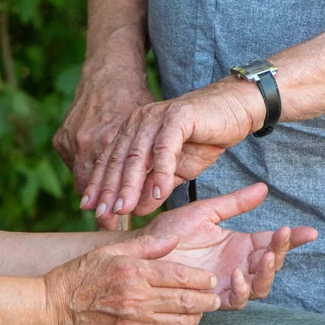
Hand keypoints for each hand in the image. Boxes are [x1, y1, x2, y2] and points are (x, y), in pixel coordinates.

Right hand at [43, 234, 220, 324]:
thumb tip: (173, 239)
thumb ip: (145, 245)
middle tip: (214, 296)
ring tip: (200, 311)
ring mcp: (133, 323)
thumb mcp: (110, 251)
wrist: (53, 308)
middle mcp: (137, 299)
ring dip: (195, 318)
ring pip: (179, 324)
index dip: (202, 278)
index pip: (181, 276)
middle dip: (207, 299)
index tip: (210, 278)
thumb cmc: (80, 274)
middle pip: (186, 301)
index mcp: (134, 272)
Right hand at [54, 64, 154, 228]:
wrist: (107, 73)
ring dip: (92, 192)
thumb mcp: (146, 125)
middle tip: (107, 223)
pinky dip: (85, 173)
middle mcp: (87, 141)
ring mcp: (72, 140)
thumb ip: (150, 158)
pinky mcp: (61, 138)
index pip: (112, 182)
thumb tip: (155, 195)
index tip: (119, 223)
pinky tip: (93, 182)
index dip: (115, 204)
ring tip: (100, 211)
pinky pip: (72, 166)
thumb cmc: (135, 100)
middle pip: (92, 186)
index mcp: (111, 137)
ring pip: (81, 179)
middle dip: (101, 206)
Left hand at [80, 79, 262, 218]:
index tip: (88, 207)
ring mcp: (157, 117)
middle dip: (109, 189)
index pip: (110, 160)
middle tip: (101, 214)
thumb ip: (154, 187)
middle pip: (119, 159)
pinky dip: (161, 172)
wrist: (235, 110)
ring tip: (125, 209)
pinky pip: (165, 148)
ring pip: (138, 155)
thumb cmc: (203, 139)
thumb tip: (136, 211)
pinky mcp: (178, 117)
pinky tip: (158, 194)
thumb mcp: (175, 171)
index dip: (99, 185)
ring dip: (130, 185)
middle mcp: (140, 121)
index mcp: (133, 131)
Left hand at [141, 183, 317, 309]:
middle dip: (281, 253)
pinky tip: (237, 274)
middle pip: (270, 265)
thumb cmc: (170, 231)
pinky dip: (241, 289)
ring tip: (264, 258)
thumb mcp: (205, 212)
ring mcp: (225, 281)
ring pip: (259, 286)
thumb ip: (234, 203)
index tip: (308, 232)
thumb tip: (263, 188)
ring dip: (266, 273)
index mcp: (238, 244)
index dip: (290, 239)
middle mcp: (236, 264)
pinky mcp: (212, 295)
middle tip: (282, 237)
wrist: (144, 249)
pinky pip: (236, 299)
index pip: (270, 242)